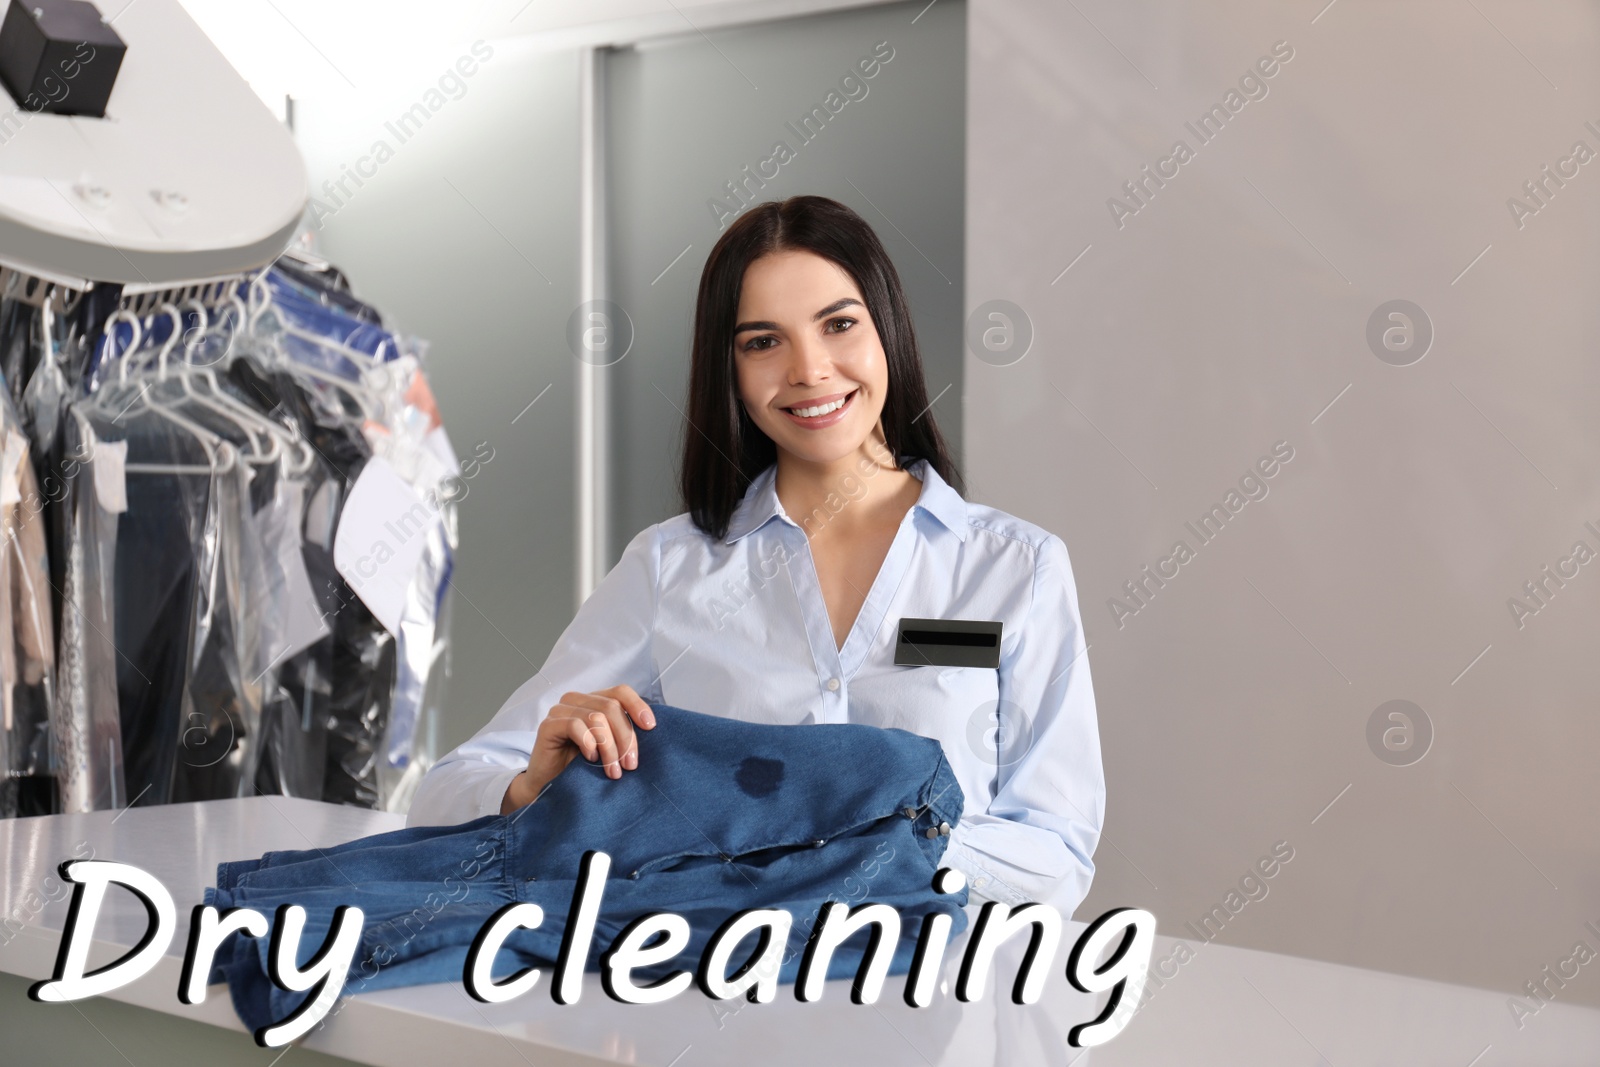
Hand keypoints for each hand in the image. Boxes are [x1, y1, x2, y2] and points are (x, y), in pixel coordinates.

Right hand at [500, 685, 656, 813]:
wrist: (550, 786)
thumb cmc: (581, 767)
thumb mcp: (609, 747)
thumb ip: (622, 733)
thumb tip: (650, 728)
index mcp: (594, 701)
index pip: (620, 692)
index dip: (637, 705)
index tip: (651, 727)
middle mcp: (577, 700)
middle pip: (612, 707)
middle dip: (626, 738)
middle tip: (630, 765)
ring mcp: (560, 710)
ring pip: (597, 718)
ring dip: (610, 748)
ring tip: (613, 771)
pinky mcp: (548, 725)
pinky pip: (575, 726)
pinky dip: (588, 744)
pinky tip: (591, 759)